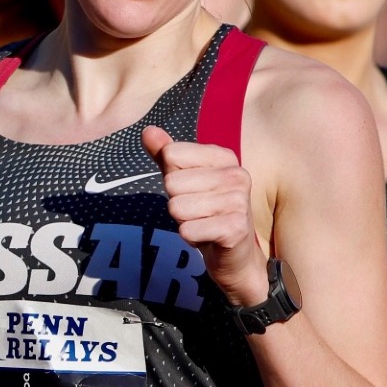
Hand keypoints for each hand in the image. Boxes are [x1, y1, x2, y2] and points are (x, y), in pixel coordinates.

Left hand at [144, 125, 268, 306]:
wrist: (236, 255)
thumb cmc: (208, 212)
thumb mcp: (185, 180)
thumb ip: (166, 155)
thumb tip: (147, 131)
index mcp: (225, 157)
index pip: (171, 154)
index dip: (172, 177)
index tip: (193, 190)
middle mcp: (237, 175)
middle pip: (172, 183)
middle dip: (177, 202)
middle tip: (199, 212)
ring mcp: (239, 201)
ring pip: (177, 207)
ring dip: (184, 221)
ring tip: (204, 224)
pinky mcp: (234, 228)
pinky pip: (187, 230)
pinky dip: (191, 238)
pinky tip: (209, 237)